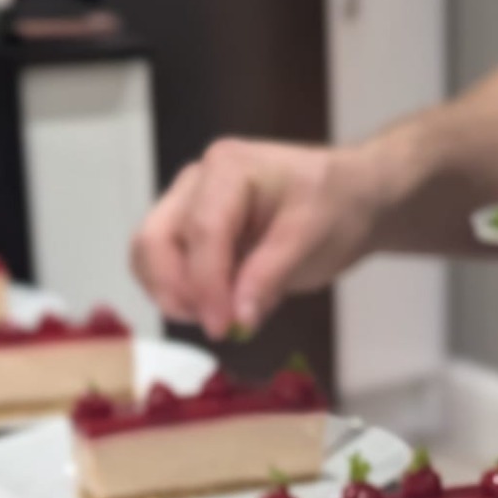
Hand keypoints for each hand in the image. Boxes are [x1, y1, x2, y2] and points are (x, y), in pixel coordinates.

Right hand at [130, 138, 391, 339]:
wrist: (348, 197)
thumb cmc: (335, 207)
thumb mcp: (313, 238)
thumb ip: (271, 275)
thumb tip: (237, 319)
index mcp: (229, 169)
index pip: (201, 232)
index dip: (206, 286)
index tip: (222, 328)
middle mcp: (197, 182)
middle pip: (155, 239)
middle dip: (176, 290)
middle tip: (215, 326)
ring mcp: (187, 205)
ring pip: (149, 254)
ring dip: (172, 294)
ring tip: (217, 318)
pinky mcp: (188, 231)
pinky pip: (162, 265)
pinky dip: (178, 293)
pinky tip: (214, 308)